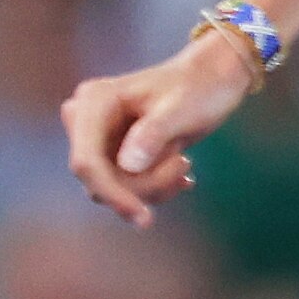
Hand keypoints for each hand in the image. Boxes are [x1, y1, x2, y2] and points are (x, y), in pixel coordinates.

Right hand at [61, 33, 255, 225]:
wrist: (212, 80)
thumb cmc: (199, 87)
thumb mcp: (182, 109)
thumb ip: (154, 133)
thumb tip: (127, 165)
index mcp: (94, 102)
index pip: (86, 161)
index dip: (111, 193)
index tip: (145, 218)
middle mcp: (88, 120)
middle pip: (99, 179)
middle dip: (144, 185)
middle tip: (185, 164)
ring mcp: (99, 138)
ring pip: (113, 188)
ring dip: (154, 185)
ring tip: (185, 162)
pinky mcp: (114, 152)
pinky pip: (125, 186)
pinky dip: (156, 186)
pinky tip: (182, 173)